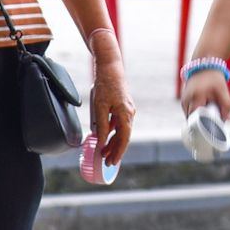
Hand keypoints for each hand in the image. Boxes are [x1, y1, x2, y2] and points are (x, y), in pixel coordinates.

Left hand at [88, 48, 135, 167]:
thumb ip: (101, 126)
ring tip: (104, 152)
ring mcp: (127, 110)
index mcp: (126, 114)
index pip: (124, 139)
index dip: (118, 152)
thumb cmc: (105, 85)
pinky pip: (119, 123)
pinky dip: (112, 132)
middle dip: (115, 150)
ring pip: (121, 131)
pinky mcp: (123, 106)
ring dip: (113, 142)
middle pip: (124, 137)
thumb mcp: (100, 107)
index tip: (112, 162)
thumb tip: (100, 142)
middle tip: (107, 162)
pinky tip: (104, 136)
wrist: (110, 67)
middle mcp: (130, 113)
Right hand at [179, 66, 229, 121]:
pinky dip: (197, 113)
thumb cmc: (214, 79)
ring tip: (209, 107)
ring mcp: (183, 101)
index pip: (197, 119)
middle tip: (213, 114)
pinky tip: (204, 106)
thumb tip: (227, 121)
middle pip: (194, 120)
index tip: (212, 126)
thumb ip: (227, 106)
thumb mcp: (223, 91)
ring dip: (200, 117)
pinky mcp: (183, 101)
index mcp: (196, 97)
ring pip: (191, 117)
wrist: (204, 66)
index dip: (205, 125)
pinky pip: (190, 113)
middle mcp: (186, 100)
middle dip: (204, 121)